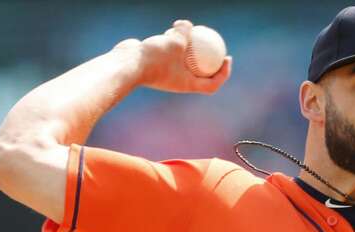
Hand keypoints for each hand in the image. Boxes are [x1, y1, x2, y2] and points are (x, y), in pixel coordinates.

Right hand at [113, 19, 231, 94]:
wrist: (127, 64)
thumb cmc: (153, 58)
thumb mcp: (175, 42)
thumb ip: (185, 33)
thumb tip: (190, 25)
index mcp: (187, 84)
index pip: (212, 84)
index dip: (223, 74)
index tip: (227, 58)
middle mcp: (179, 81)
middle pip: (201, 72)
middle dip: (210, 59)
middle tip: (216, 42)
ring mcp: (168, 72)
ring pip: (184, 59)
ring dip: (189, 45)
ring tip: (188, 31)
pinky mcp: (157, 63)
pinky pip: (171, 52)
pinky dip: (173, 41)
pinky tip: (172, 28)